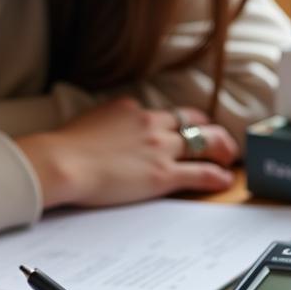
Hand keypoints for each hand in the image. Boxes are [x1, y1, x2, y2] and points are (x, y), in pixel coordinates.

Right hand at [15, 97, 238, 208]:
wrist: (61, 162)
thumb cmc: (62, 149)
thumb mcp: (87, 124)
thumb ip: (104, 126)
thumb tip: (104, 134)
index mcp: (130, 110)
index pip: (164, 113)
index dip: (181, 121)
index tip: (187, 127)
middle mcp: (150, 123)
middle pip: (192, 122)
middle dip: (209, 129)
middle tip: (219, 140)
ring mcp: (159, 148)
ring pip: (203, 143)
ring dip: (221, 149)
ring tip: (229, 157)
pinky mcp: (162, 173)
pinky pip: (200, 172)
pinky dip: (216, 175)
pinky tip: (224, 179)